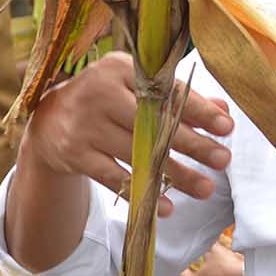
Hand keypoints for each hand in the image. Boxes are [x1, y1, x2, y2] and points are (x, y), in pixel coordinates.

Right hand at [22, 52, 232, 216]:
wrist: (48, 120)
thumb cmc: (104, 100)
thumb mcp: (133, 88)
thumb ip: (176, 97)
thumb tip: (223, 110)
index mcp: (117, 68)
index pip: (165, 91)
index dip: (198, 110)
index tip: (227, 127)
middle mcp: (98, 92)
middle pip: (153, 123)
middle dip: (193, 143)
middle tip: (223, 160)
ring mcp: (84, 125)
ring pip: (137, 154)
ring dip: (175, 174)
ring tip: (205, 188)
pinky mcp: (75, 154)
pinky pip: (114, 178)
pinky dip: (141, 194)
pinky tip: (166, 207)